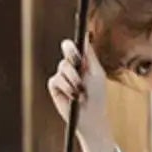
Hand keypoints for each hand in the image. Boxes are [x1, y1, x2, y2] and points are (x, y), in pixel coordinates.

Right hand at [47, 36, 111, 151]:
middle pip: (66, 47)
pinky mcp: (54, 85)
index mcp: (83, 60)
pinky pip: (56, 78)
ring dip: (74, 78)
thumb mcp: (96, 73)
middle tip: (78, 61)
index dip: (77, 37)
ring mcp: (62, 74)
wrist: (90, 116)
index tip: (80, 35)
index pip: (77, 43)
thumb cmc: (97, 95)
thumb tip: (86, 36)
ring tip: (81, 91)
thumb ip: (90, 55)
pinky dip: (66, 86)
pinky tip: (73, 96)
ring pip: (63, 65)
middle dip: (72, 52)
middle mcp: (71, 64)